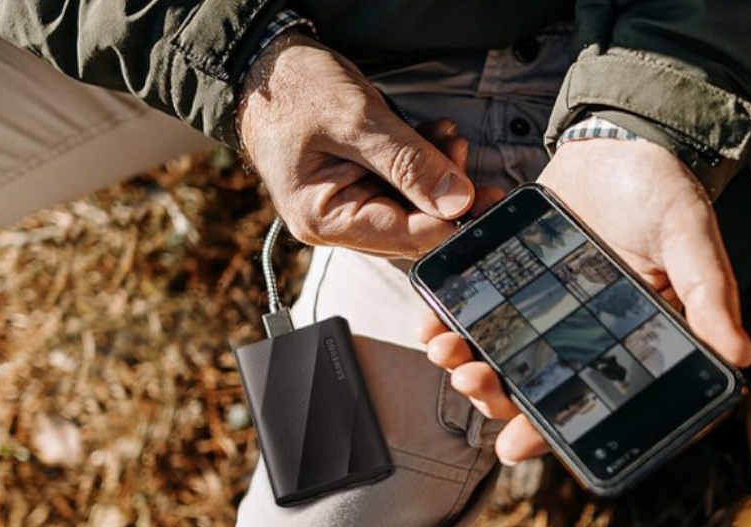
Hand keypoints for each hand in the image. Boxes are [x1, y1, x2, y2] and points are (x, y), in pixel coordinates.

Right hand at [238, 32, 475, 256]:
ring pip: (410, 205)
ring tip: (447, 137)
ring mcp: (344, 205)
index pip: (404, 237)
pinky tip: (433, 136)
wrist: (264, 65)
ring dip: (436, 173)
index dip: (451, 221)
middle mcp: (333, 223)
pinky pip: (400, 186)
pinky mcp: (355, 186)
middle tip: (463, 153)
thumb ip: (408, 163)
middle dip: (445, 193)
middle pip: (412, 226)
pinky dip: (421, 163)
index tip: (486, 199)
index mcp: (324, 219)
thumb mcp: (357, 120)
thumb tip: (457, 202)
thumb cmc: (293, 89)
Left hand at [420, 138, 750, 464]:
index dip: (554, 434)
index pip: (592, 404)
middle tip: (472, 381)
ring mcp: (545, 312)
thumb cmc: (664, 189)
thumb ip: (708, 294)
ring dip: (468, 365)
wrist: (616, 137)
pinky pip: (479, 312)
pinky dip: (450, 321)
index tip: (514, 447)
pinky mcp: (514, 281)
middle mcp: (584, 337)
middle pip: (535, 390)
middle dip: (496, 397)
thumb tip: (740, 357)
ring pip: (501, 357)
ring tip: (445, 353)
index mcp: (630, 342)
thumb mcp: (690, 237)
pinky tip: (432, 322)